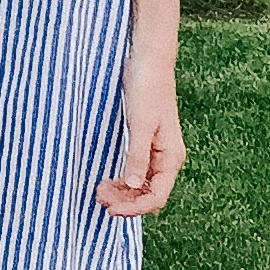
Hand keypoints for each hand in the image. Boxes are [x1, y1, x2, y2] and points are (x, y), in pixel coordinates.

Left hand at [97, 53, 184, 216]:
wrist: (148, 60)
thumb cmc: (148, 88)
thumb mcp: (140, 124)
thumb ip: (137, 156)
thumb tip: (132, 186)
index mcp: (170, 157)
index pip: (156, 197)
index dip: (134, 208)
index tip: (110, 209)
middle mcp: (166, 158)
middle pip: (148, 194)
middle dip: (125, 201)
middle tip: (99, 197)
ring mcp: (156, 151)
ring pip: (141, 185)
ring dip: (123, 193)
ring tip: (100, 191)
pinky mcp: (146, 142)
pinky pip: (137, 171)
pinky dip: (123, 180)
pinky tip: (108, 179)